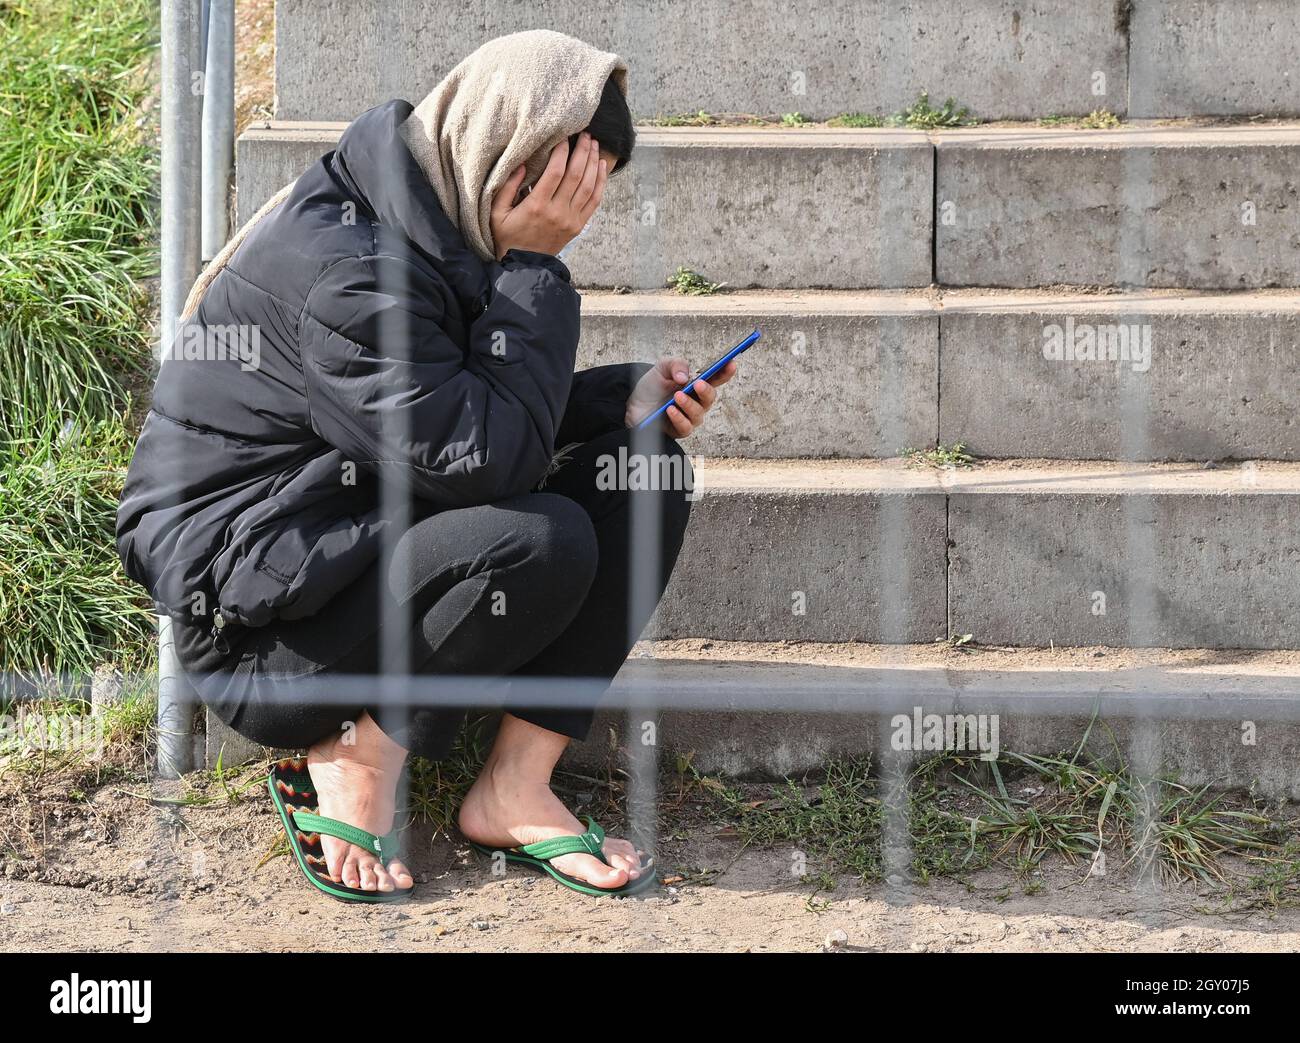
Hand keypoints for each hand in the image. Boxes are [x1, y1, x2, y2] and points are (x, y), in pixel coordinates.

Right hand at [490, 132, 607, 259]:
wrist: (524, 266)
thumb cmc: (507, 236)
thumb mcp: (497, 212)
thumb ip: (507, 187)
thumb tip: (521, 163)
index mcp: (537, 206)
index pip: (555, 172)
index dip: (562, 151)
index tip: (563, 137)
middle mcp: (557, 212)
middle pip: (576, 175)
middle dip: (582, 152)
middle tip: (585, 135)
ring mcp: (571, 220)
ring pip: (588, 186)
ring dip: (593, 163)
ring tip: (594, 145)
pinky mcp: (578, 226)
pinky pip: (594, 201)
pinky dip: (600, 182)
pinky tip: (601, 166)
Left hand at [625, 356, 737, 437]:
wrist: (633, 404)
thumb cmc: (652, 386)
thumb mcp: (662, 368)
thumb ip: (676, 365)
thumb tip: (685, 377)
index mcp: (697, 384)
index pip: (716, 379)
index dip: (726, 372)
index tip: (731, 363)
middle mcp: (697, 401)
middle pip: (710, 398)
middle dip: (706, 391)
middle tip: (697, 384)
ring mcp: (689, 417)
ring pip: (698, 414)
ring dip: (689, 404)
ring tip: (677, 395)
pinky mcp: (679, 430)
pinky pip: (685, 427)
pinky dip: (678, 417)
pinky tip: (670, 409)